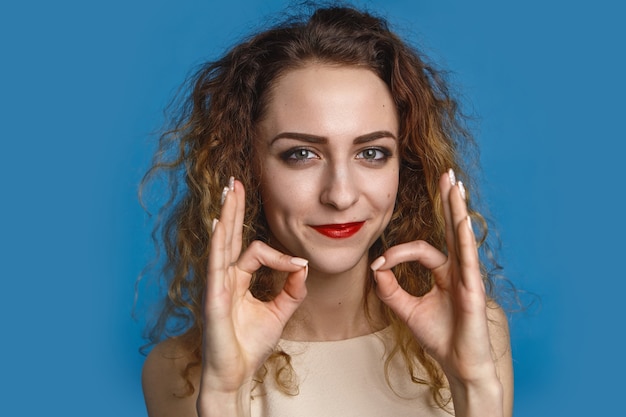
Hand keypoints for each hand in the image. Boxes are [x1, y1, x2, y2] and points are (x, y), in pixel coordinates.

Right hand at [200, 179, 307, 396]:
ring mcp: (216, 285)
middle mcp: (224, 278)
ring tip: (229, 189)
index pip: (256, 252)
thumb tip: (303, 266)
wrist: (235, 374)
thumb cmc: (250, 345)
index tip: (299, 268)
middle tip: (235, 181)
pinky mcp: (213, 297)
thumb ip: (291, 289)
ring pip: (222, 242)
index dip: (281, 256)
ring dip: (226, 214)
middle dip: (234, 207)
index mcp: (237, 280)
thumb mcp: (279, 312)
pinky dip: (218, 243)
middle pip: (229, 235)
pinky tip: (219, 223)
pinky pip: (216, 265)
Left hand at [371, 170, 496, 385]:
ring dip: (457, 209)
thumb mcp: (406, 310)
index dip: (397, 253)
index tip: (378, 263)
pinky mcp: (473, 289)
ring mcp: (468, 277)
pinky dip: (465, 240)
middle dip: (449, 201)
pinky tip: (462, 221)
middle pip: (452, 228)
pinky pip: (468, 260)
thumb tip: (374, 268)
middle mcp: (458, 269)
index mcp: (444, 273)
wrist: (458, 364)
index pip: (420, 250)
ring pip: (461, 236)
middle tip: (447, 175)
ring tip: (456, 185)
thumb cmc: (439, 338)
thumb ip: (390, 289)